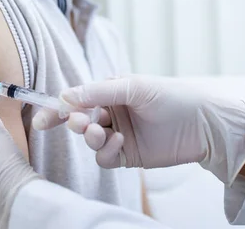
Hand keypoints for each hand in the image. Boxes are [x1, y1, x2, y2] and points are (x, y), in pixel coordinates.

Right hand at [34, 76, 244, 183]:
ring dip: (89, 137)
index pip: (77, 99)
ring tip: (100, 131)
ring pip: (89, 140)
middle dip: (73, 122)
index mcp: (111, 91)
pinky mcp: (126, 155)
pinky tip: (120, 142)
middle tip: (77, 123)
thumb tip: (64, 96)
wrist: (203, 125)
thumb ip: (98, 93)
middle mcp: (112, 112)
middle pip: (79, 120)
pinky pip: (104, 157)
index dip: (57, 109)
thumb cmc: (172, 96)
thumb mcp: (134, 87)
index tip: (40, 119)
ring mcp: (118, 134)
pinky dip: (106, 151)